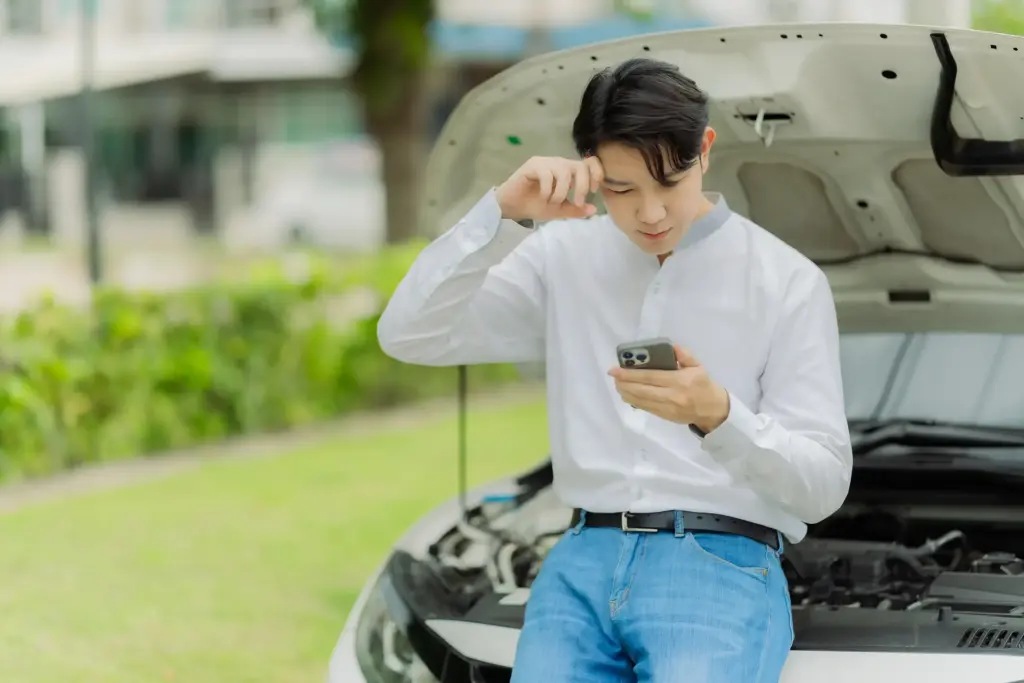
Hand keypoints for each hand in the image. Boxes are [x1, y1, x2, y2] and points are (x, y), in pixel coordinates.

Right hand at [496, 156, 603, 221]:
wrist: (513, 207)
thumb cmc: (536, 205)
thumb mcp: (559, 210)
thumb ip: (575, 209)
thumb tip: (593, 209)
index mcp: (568, 171)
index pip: (588, 163)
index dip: (595, 173)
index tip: (593, 190)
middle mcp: (559, 163)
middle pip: (580, 166)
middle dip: (581, 186)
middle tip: (577, 203)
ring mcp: (546, 162)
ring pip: (564, 171)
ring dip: (562, 191)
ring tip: (553, 202)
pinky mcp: (532, 165)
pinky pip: (547, 174)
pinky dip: (548, 190)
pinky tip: (543, 197)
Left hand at [608, 345, 729, 432]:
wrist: (713, 410)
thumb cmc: (704, 385)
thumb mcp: (698, 366)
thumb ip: (685, 355)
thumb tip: (672, 347)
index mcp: (679, 381)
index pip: (650, 377)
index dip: (631, 374)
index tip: (616, 370)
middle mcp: (671, 395)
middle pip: (642, 390)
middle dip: (624, 383)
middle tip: (613, 376)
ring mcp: (667, 408)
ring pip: (640, 401)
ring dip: (626, 392)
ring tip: (617, 384)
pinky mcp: (664, 416)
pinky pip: (645, 408)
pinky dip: (633, 400)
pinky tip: (626, 394)